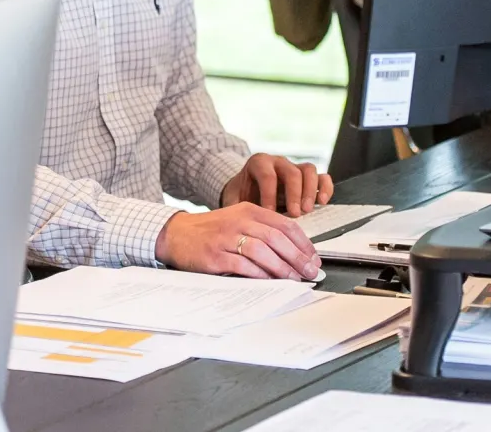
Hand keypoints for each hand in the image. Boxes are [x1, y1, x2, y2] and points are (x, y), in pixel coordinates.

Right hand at [155, 203, 320, 278]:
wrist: (176, 234)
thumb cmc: (211, 230)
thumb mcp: (238, 220)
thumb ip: (262, 230)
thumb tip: (293, 252)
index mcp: (249, 210)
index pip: (285, 224)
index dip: (303, 243)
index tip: (313, 258)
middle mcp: (239, 221)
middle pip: (276, 238)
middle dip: (297, 257)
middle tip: (310, 271)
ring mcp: (226, 238)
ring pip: (262, 251)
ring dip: (281, 267)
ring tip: (293, 278)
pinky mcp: (215, 255)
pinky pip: (242, 265)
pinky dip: (259, 274)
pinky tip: (270, 281)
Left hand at [221, 153, 333, 215]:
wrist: (246, 189)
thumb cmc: (241, 195)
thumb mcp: (234, 199)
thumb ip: (235, 209)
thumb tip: (236, 225)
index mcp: (259, 163)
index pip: (268, 175)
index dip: (270, 194)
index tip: (270, 213)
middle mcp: (278, 162)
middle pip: (292, 172)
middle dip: (294, 194)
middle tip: (294, 214)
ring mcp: (295, 168)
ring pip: (309, 170)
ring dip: (310, 191)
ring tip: (307, 210)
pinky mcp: (308, 179)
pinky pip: (322, 177)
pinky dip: (325, 188)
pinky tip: (323, 202)